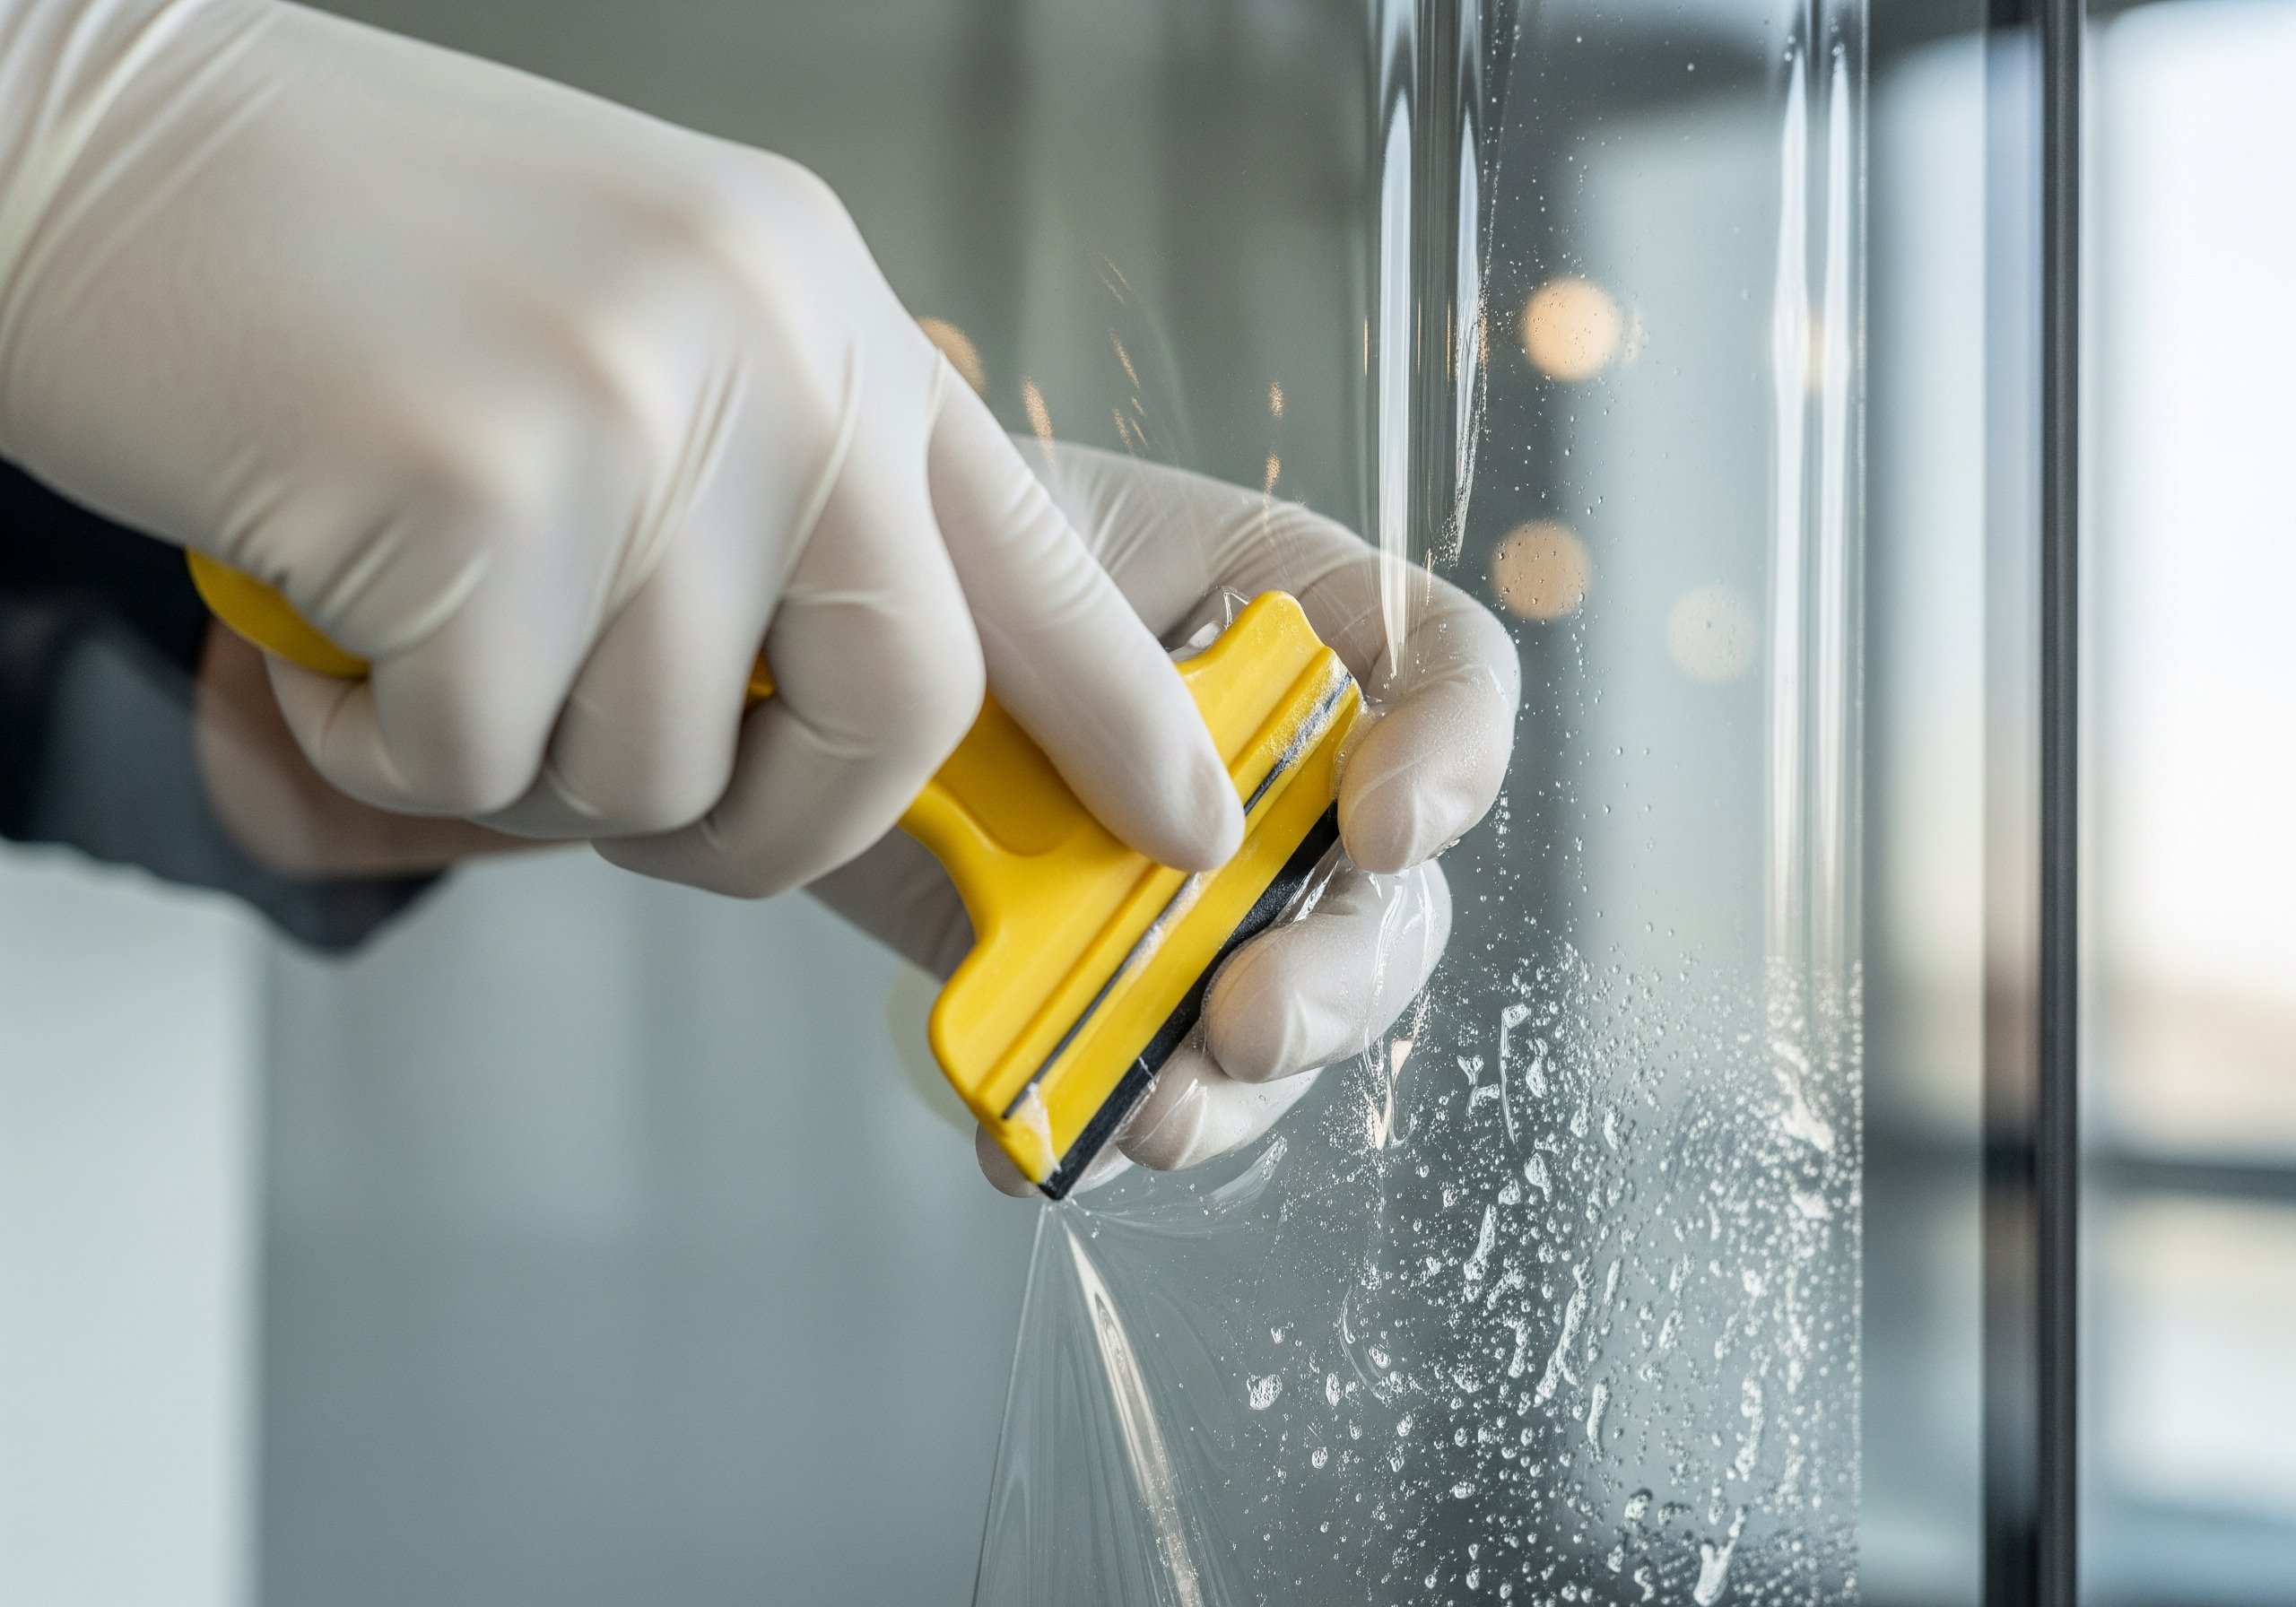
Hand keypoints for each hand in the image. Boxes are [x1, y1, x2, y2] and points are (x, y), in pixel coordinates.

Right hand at [0, 0, 1238, 897]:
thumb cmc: (343, 265)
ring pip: (656, 767)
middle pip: (900, 708)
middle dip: (775, 828)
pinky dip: (386, 753)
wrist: (87, 138)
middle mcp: (770, 344)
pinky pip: (481, 759)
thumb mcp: (628, 337)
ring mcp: (636, 408)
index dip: (1127, 710)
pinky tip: (329, 630)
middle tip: (657, 821)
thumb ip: (754, 502)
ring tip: (419, 641)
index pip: (1036, 549)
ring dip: (522, 771)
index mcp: (821, 311)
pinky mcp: (483, 488)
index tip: (1191, 825)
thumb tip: (805, 713)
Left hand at [809, 444, 1519, 1193]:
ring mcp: (1188, 881)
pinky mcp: (1092, 965)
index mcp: (1292, 612)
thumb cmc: (909, 530)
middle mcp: (1271, 763)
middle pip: (1390, 890)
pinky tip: (1035, 1135)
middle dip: (1338, 978)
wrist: (790, 625)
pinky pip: (1136, 1064)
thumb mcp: (1016, 547)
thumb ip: (1117, 667)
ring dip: (1233, 1085)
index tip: (1383, 831)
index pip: (1447, 674)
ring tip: (1145, 1113)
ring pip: (1279, 1006)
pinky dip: (1093, 1109)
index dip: (1453, 757)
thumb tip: (1209, 847)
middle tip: (1248, 1021)